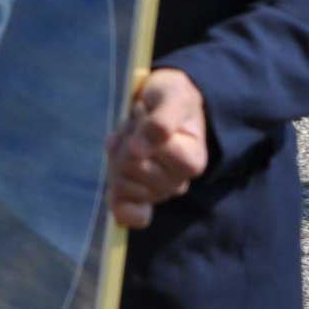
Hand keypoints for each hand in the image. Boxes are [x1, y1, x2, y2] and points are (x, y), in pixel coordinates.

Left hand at [106, 68, 208, 229]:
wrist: (164, 101)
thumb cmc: (172, 96)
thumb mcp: (173, 95)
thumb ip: (161, 120)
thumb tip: (139, 150)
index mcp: (192, 161)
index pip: (148, 151)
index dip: (140, 127)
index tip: (147, 111)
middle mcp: (179, 182)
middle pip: (131, 167)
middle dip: (126, 141)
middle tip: (136, 126)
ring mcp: (159, 193)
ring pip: (122, 183)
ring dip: (118, 156)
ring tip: (131, 140)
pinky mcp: (142, 199)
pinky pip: (128, 214)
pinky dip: (119, 203)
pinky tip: (115, 192)